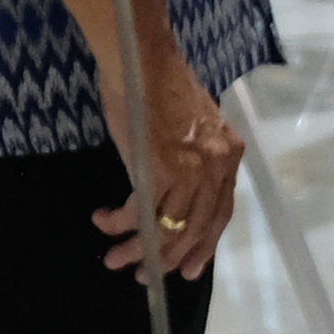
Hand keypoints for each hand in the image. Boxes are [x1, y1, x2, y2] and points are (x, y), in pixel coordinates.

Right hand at [92, 40, 244, 280]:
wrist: (141, 59)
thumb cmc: (157, 88)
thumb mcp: (190, 129)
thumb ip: (192, 161)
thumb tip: (174, 197)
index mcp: (229, 154)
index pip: (222, 212)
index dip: (204, 244)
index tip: (189, 269)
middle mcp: (218, 164)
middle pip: (197, 228)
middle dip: (169, 258)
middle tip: (144, 274)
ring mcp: (192, 168)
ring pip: (168, 228)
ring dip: (136, 249)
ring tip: (114, 258)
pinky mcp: (162, 168)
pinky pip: (140, 213)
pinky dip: (119, 223)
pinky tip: (103, 221)